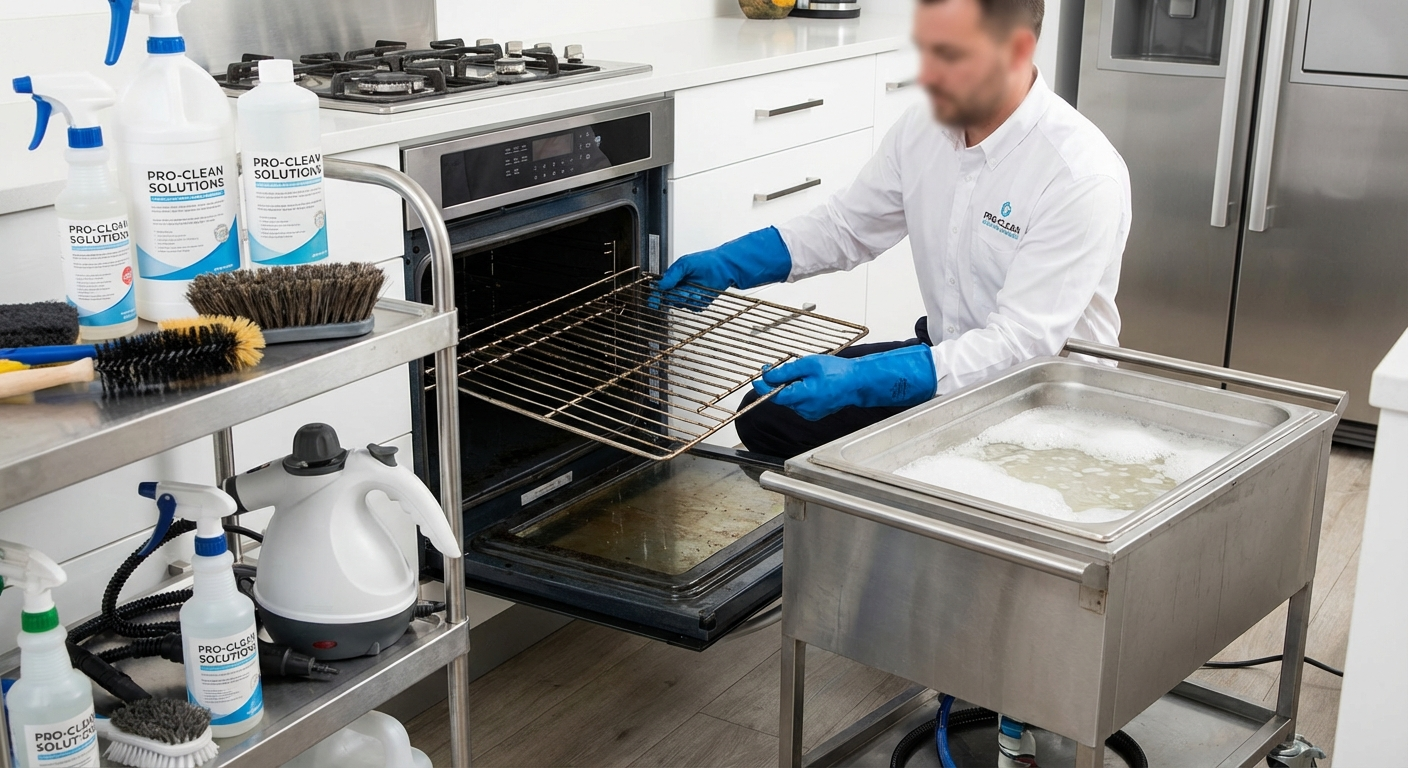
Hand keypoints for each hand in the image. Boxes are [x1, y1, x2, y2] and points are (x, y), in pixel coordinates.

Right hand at [655, 227, 791, 308]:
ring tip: (696, 288)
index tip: (653, 302)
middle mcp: (680, 287)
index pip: (660, 289)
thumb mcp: (685, 263)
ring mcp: (689, 295)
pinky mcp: (699, 302)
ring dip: (688, 297)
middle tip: (684, 289)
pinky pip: (694, 307)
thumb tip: (661, 285)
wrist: (724, 267)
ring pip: (682, 304)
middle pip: (670, 298)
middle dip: (677, 295)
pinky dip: (697, 302)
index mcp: (674, 277)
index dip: (655, 297)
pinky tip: (702, 293)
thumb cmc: (707, 261)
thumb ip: (672, 274)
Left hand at [752, 345, 937, 420]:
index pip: (773, 395)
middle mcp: (804, 409)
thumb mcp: (808, 364)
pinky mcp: (816, 413)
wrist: (858, 382)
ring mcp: (810, 413)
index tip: (757, 377)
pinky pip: (800, 403)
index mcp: (801, 397)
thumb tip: (768, 376)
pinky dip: (800, 392)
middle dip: (777, 383)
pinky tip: (810, 382)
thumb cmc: (838, 372)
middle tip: (776, 368)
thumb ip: (786, 372)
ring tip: (802, 373)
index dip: (762, 386)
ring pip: (791, 400)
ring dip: (790, 387)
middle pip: (781, 397)